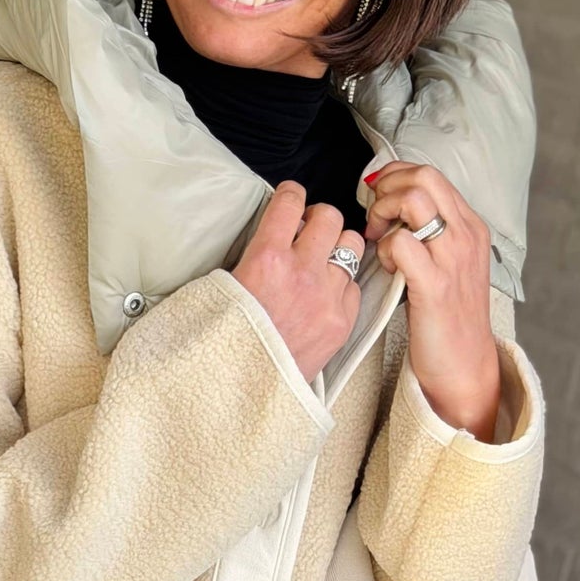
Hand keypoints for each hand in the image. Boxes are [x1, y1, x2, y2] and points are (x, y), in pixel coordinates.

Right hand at [232, 180, 364, 382]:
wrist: (242, 386)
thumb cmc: (228, 340)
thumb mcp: (224, 286)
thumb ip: (253, 254)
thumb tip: (272, 232)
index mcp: (266, 258)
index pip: (290, 202)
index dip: (292, 194)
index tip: (292, 197)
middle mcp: (301, 272)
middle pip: (330, 217)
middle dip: (319, 220)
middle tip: (309, 232)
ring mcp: (326, 297)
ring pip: (351, 247)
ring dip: (337, 249)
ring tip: (322, 263)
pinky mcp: (342, 322)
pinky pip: (355, 286)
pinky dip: (343, 287)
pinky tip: (324, 297)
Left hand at [365, 161, 499, 439]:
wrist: (464, 363)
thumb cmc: (447, 314)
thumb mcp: (448, 262)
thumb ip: (428, 232)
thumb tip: (390, 206)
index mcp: (470, 226)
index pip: (430, 174)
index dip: (395, 177)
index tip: (376, 198)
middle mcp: (466, 235)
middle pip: (423, 177)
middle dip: (386, 189)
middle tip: (374, 218)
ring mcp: (452, 259)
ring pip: (413, 200)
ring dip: (383, 213)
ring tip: (378, 239)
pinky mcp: (434, 285)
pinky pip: (401, 243)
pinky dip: (384, 248)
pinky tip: (386, 267)